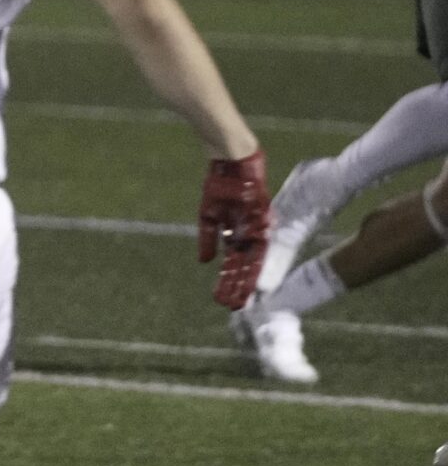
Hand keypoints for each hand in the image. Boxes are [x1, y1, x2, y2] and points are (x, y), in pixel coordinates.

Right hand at [198, 150, 269, 308]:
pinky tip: (240, 268)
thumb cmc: (222, 182)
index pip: (237, 262)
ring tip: (240, 297)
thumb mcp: (209, 213)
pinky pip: (257, 238)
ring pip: (251, 257)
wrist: (231, 157)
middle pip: (245, 264)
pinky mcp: (261, 213)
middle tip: (233, 308)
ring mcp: (256, 224)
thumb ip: (209, 236)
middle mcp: (250, 232)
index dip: (232, 281)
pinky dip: (247, 253)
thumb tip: (205, 261)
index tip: (225, 300)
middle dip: (237, 286)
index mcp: (241, 232)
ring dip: (244, 277)